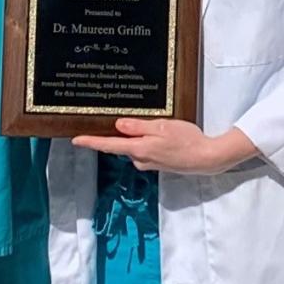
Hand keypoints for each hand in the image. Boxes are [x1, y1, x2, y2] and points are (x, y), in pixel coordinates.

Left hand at [71, 118, 258, 174]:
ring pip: (134, 147)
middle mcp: (141, 159)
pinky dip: (147, 143)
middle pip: (122, 145)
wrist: (207, 159)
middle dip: (119, 135)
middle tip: (120, 119)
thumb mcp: (162, 127)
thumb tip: (118, 126)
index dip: (91, 142)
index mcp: (139, 149)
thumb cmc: (187, 140)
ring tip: (153, 125)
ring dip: (137, 138)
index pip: (109, 145)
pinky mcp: (158, 164)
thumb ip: (138, 127)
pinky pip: (145, 151)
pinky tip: (160, 136)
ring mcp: (149, 164)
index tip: (75, 140)